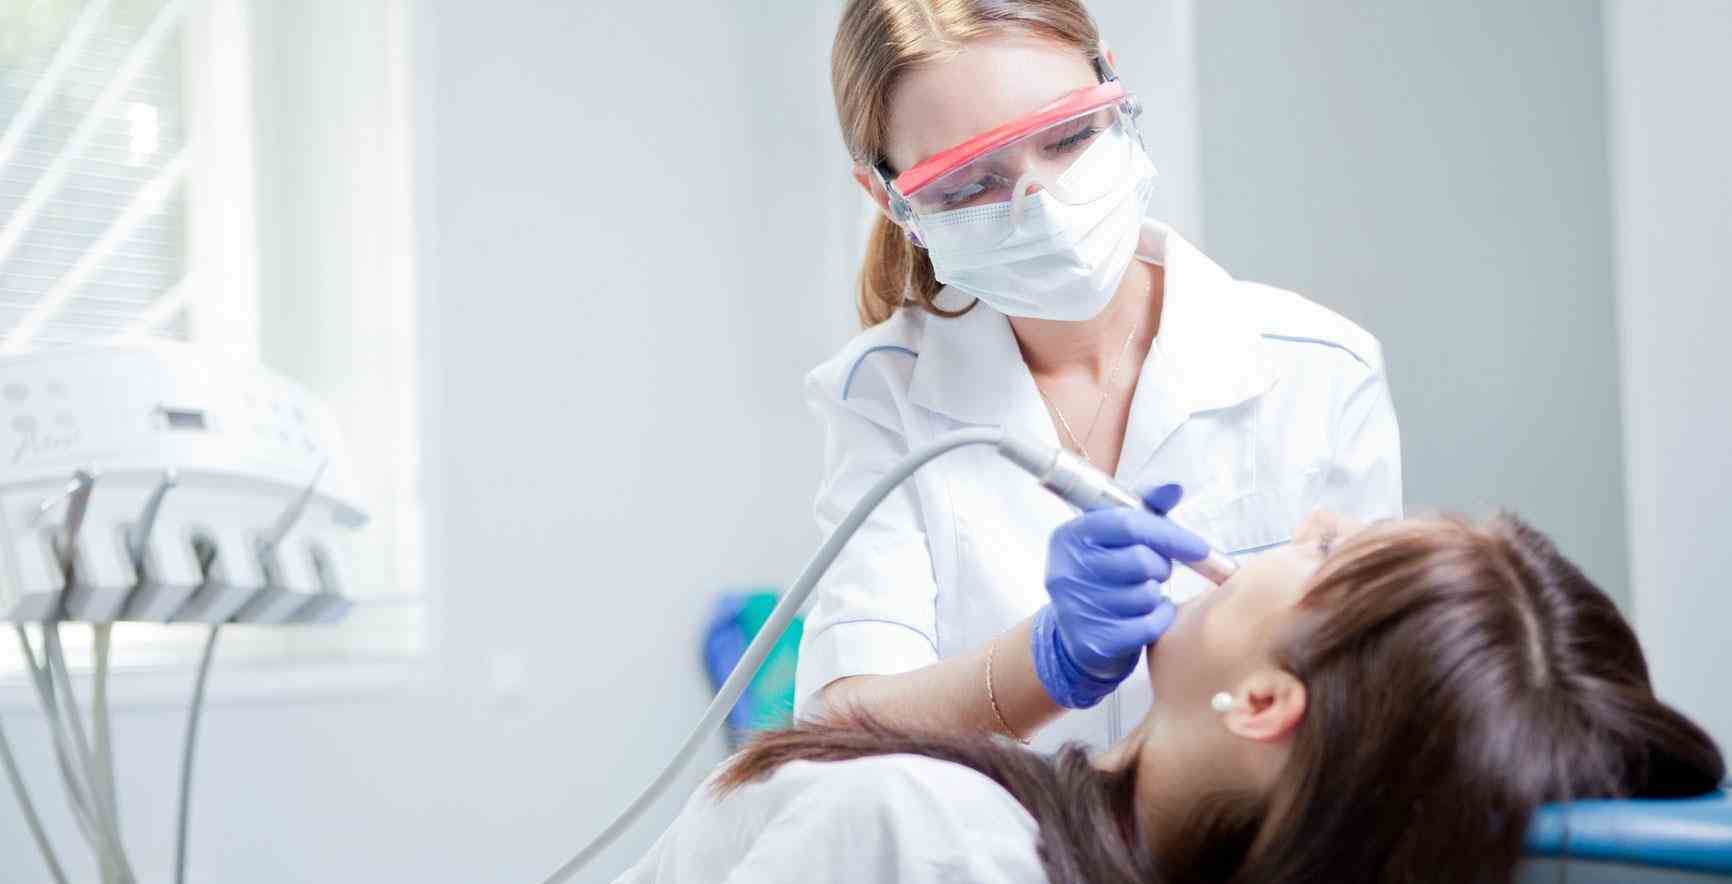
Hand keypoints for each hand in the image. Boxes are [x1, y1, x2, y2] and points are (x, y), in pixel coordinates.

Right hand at [1031, 484, 1210, 708]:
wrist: (1076, 635)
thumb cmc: (1103, 575)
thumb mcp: (1116, 538)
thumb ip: (1146, 510)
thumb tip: (1175, 488)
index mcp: (1070, 536)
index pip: (1127, 524)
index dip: (1168, 534)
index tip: (1198, 547)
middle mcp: (1067, 571)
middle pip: (1140, 560)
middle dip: (1161, 566)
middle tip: (1157, 571)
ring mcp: (1076, 608)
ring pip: (1146, 595)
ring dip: (1156, 595)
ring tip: (1145, 593)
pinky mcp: (1092, 641)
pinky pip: (1147, 626)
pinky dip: (1159, 619)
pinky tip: (1149, 615)